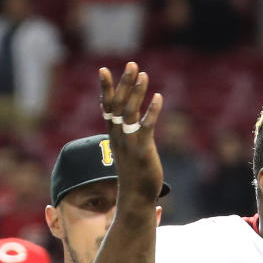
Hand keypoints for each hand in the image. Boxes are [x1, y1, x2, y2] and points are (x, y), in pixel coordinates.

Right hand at [99, 62, 163, 201]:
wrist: (136, 197)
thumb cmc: (134, 175)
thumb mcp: (127, 151)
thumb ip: (127, 135)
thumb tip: (126, 125)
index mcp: (114, 135)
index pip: (107, 106)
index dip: (106, 88)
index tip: (103, 69)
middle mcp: (119, 136)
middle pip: (118, 104)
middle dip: (124, 83)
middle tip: (132, 64)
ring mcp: (129, 143)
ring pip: (129, 112)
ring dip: (136, 92)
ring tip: (143, 74)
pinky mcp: (142, 150)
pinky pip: (146, 126)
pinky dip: (151, 111)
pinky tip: (158, 97)